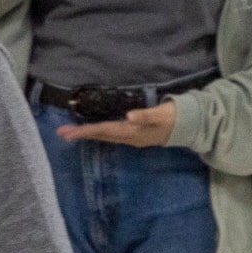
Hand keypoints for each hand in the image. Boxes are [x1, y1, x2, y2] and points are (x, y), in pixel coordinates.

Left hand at [55, 100, 176, 146]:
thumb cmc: (174, 116)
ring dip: (89, 135)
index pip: (105, 130)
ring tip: (72, 133)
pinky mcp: (135, 136)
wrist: (189, 127)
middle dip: (82, 134)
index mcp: (132, 131)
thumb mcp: (161, 114)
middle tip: (62, 133)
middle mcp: (129, 137)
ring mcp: (132, 138)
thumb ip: (145, 115)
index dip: (87, 131)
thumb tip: (128, 117)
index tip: (70, 132)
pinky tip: (95, 132)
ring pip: (106, 137)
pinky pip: (112, 136)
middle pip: (102, 136)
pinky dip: (100, 133)